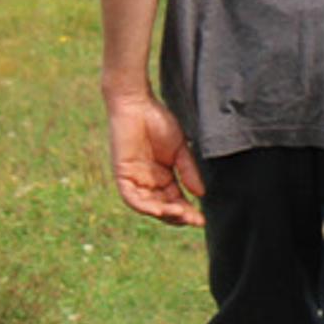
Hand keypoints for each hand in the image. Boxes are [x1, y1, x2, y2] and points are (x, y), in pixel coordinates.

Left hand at [105, 89, 206, 225]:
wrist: (137, 103)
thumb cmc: (158, 121)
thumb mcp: (180, 149)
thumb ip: (188, 171)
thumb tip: (201, 194)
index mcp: (163, 178)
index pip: (176, 201)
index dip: (188, 212)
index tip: (202, 220)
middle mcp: (148, 182)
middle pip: (163, 208)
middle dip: (178, 216)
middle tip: (193, 220)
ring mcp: (134, 180)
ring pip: (148, 206)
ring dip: (164, 214)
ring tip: (180, 215)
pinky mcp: (122, 175)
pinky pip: (131, 198)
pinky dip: (144, 206)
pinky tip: (159, 210)